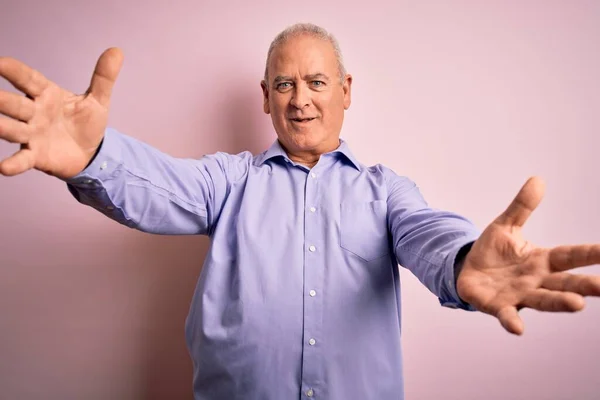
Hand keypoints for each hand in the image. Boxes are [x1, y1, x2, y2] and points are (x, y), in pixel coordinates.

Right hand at [0, 48, 123, 178]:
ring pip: (12, 129)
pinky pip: (22, 160)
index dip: (14, 71)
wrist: (91, 153)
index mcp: (46, 95)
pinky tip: (3, 168)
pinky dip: (13, 164)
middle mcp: (34, 113)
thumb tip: (117, 51)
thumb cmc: (86, 123)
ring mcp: (32, 135)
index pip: (28, 80)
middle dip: (1, 99)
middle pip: (14, 104)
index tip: (0, 63)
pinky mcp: (36, 156)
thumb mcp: (98, 100)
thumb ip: (104, 77)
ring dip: (1, 126)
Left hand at [457, 176, 599, 334]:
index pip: (571, 256)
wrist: (467, 271)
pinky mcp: (498, 306)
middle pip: (564, 282)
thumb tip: (537, 179)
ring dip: (558, 302)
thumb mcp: (505, 225)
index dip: (591, 254)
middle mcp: (536, 281)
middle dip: (583, 285)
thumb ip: (521, 206)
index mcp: (542, 260)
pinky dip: (512, 321)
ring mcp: (519, 295)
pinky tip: (518, 327)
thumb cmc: (492, 252)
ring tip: (577, 304)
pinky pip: (507, 315)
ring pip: (543, 300)